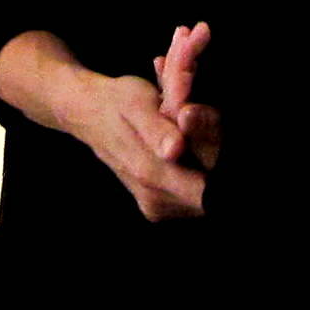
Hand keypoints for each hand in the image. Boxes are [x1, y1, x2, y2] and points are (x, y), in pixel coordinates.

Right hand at [0, 29, 213, 221]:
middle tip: (198, 124)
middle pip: (210, 193)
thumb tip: (175, 150)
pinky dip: (195, 170)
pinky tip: (181, 146)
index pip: (208, 189)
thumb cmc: (117, 102)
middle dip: (214, 158)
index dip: (221, 165)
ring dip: (205, 164)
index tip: (214, 135)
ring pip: (204, 195)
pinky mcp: (159, 206)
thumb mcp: (136, 102)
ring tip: (187, 131)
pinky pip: (193, 194)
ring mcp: (157, 207)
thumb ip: (156, 129)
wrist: (88, 113)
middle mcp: (155, 200)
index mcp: (151, 175)